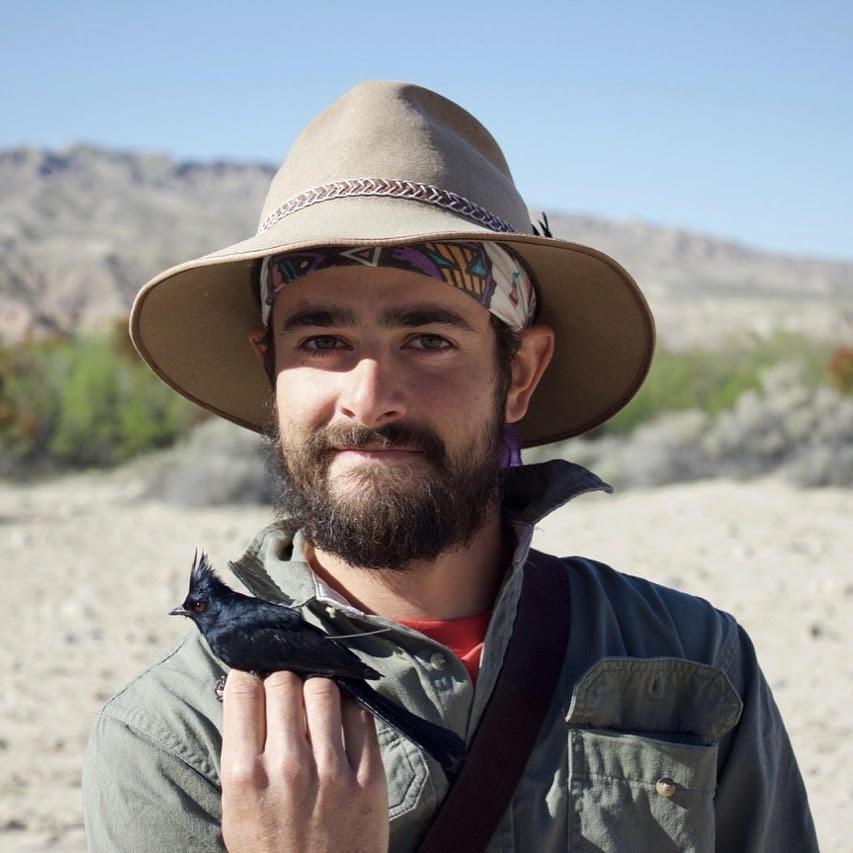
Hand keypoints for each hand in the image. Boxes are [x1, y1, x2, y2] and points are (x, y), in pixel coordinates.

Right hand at [220, 670, 388, 852]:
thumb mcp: (236, 809)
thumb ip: (242, 753)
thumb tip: (249, 694)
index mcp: (245, 776)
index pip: (244, 691)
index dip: (247, 677)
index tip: (253, 680)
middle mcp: (288, 767)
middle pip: (284, 682)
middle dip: (282, 681)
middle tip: (286, 694)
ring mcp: (332, 772)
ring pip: (324, 689)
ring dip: (317, 688)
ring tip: (315, 703)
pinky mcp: (369, 778)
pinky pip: (362, 716)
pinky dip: (351, 708)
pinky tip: (343, 717)